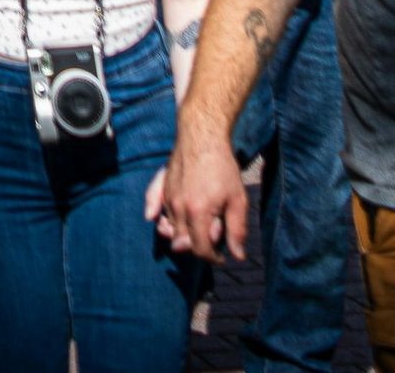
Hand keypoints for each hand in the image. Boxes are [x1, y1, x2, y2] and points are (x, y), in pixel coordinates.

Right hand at [152, 123, 249, 259]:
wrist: (202, 135)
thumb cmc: (223, 167)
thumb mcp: (238, 200)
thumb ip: (237, 230)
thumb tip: (238, 256)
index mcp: (198, 213)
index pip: (200, 250)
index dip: (213, 258)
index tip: (223, 256)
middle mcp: (178, 207)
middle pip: (183, 242)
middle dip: (198, 246)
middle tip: (214, 234)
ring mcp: (167, 196)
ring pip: (170, 228)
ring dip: (183, 234)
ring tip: (199, 226)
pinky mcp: (162, 186)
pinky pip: (155, 209)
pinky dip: (158, 217)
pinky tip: (157, 219)